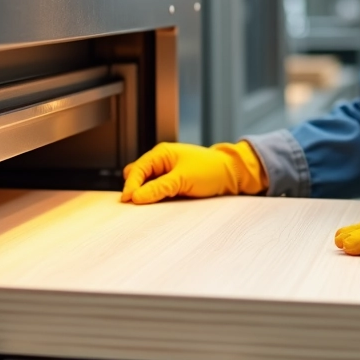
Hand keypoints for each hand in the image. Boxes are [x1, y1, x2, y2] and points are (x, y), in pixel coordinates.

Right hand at [120, 141, 267, 203]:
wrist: (232, 174)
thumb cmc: (211, 170)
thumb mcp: (182, 180)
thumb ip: (158, 188)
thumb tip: (136, 197)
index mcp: (161, 154)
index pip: (137, 169)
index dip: (131, 185)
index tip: (128, 200)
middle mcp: (162, 161)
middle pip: (137, 175)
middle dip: (135, 188)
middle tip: (134, 204)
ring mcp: (168, 171)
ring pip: (147, 184)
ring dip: (145, 194)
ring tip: (145, 206)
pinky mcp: (174, 182)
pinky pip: (157, 189)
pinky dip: (155, 196)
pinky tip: (156, 204)